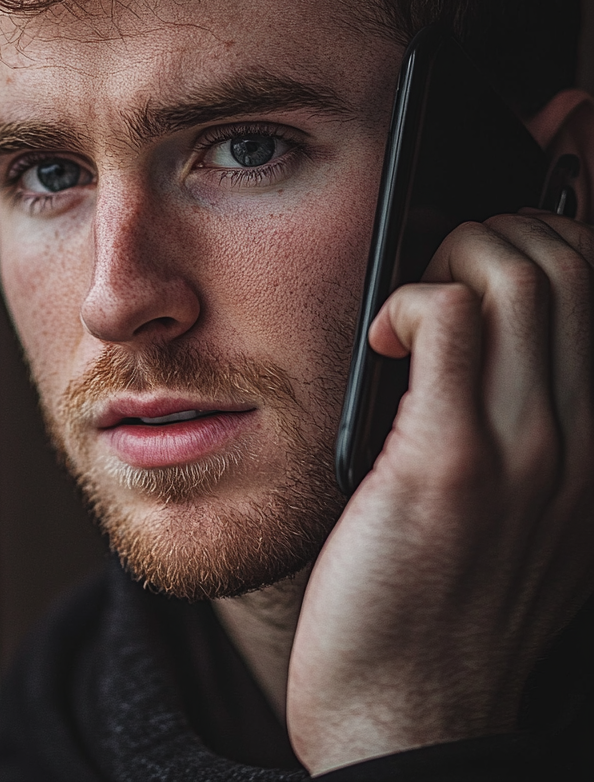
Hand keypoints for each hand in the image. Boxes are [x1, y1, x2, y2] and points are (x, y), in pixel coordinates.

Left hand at [285, 210, 593, 774]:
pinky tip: (380, 341)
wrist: (409, 714)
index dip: (539, 250)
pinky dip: (409, 301)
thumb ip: (519, 440)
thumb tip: (472, 349)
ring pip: (520, 277)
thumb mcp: (514, 523)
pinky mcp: (448, 461)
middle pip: (568, 267)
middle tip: (433, 283)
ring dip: (450, 261)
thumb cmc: (440, 612)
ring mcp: (523, 450)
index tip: (475, 270)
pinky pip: (448, 319)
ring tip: (405, 316)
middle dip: (492, 238)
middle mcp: (581, 443)